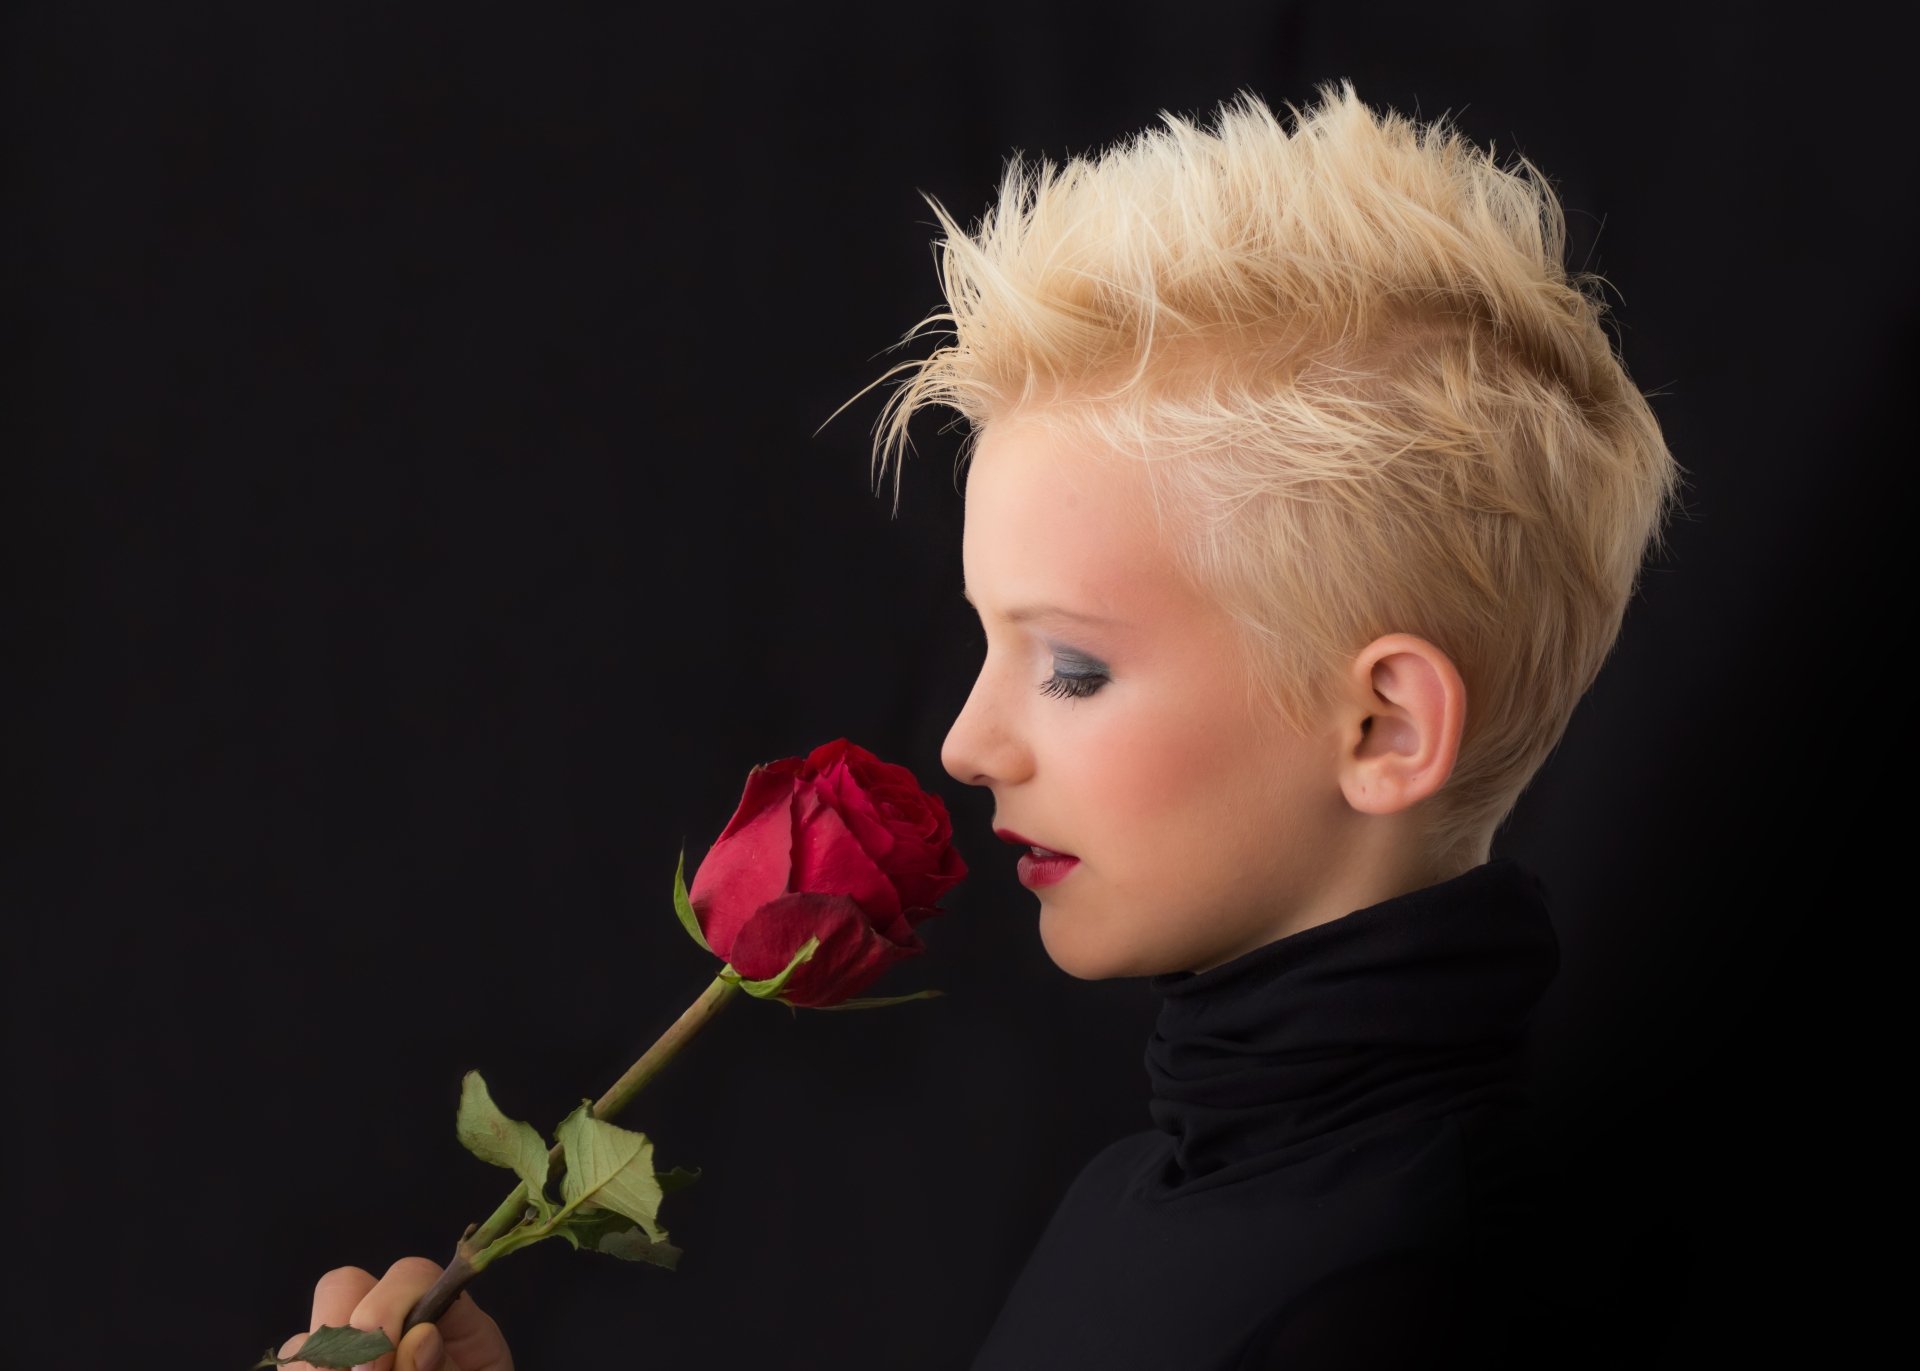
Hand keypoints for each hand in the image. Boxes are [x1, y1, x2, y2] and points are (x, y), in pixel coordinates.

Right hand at [276, 1257, 514, 1370]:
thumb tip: (419, 1338)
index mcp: (450, 1324)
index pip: (410, 1277)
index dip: (387, 1308)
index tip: (378, 1365)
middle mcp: (394, 1330)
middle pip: (342, 1288)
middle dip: (339, 1332)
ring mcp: (351, 1360)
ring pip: (305, 1341)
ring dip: (315, 1369)